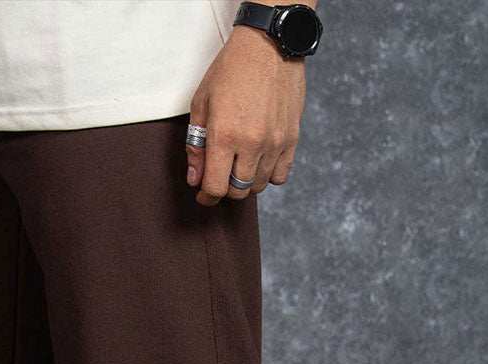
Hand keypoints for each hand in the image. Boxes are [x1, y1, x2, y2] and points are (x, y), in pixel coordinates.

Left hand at [186, 26, 306, 204]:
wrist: (269, 44)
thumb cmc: (231, 70)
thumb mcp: (201, 104)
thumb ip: (196, 146)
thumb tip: (195, 179)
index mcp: (225, 136)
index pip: (216, 187)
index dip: (206, 196)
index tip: (203, 194)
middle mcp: (252, 144)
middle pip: (238, 191)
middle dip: (225, 189)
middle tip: (220, 176)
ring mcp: (275, 142)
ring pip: (259, 185)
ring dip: (246, 182)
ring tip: (239, 165)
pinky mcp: (292, 137)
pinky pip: (280, 175)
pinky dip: (268, 175)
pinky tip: (259, 163)